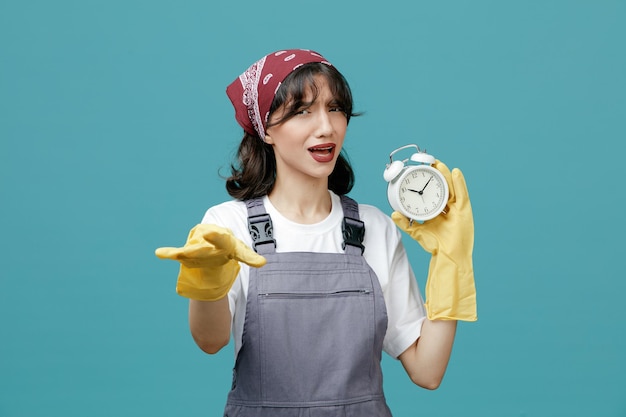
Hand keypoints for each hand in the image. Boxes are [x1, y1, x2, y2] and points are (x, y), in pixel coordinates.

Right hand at [156, 224, 265, 300]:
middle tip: (204, 236)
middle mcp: (208, 242)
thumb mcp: (240, 251)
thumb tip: (263, 262)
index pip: (222, 239)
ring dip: (188, 253)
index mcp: (222, 240)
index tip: (210, 233)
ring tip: (183, 254)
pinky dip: (170, 253)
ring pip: (192, 250)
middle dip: (204, 244)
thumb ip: (250, 257)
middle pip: (206, 245)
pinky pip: (177, 254)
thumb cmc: (228, 248)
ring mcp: (197, 247)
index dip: (216, 237)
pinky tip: (160, 253)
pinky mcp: (187, 254)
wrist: (212, 245)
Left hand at [392, 160, 476, 320]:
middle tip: (430, 162)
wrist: (449, 260)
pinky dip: (460, 183)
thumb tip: (393, 214)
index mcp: (442, 212)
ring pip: (453, 188)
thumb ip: (407, 223)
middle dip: (438, 175)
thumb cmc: (437, 247)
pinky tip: (455, 173)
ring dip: (447, 175)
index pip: (436, 192)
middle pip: (445, 188)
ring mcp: (459, 210)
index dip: (431, 181)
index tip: (423, 169)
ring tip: (440, 164)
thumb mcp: (418, 232)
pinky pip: (463, 195)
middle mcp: (451, 209)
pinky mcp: (465, 213)